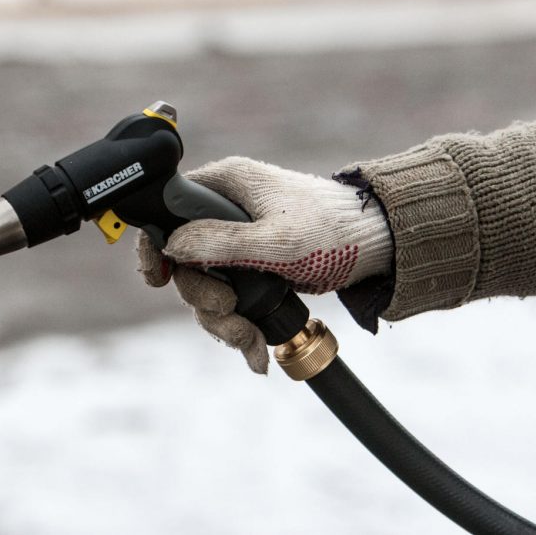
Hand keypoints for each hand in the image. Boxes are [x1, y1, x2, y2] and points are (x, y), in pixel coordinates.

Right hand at [137, 157, 392, 373]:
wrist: (378, 247)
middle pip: (185, 262)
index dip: (157, 246)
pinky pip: (230, 301)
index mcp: (225, 186)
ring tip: (251, 343)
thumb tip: (171, 246)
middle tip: (229, 309)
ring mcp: (238, 243)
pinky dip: (240, 327)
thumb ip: (220, 242)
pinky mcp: (253, 269)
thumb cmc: (333, 230)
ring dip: (224, 322)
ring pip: (206, 288)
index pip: (167, 210)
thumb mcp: (275, 240)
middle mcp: (225, 212)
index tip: (158, 278)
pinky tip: (256, 350)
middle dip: (204, 298)